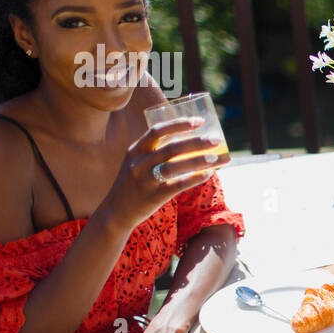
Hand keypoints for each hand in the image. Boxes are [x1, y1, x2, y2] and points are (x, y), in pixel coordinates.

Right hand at [100, 118, 229, 230]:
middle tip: (216, 139)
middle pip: (171, 148)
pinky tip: (208, 173)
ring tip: (216, 157)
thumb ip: (156, 152)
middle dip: (196, 142)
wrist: (116, 211)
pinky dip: (195, 178)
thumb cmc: (135, 183)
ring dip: (198, 160)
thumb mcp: (138, 162)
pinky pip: (178, 185)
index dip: (179, 124)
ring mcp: (145, 180)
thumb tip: (192, 143)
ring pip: (175, 166)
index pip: (157, 131)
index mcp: (135, 150)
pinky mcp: (153, 196)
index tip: (199, 121)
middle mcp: (138, 163)